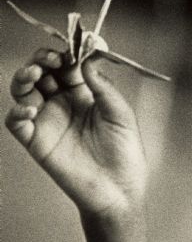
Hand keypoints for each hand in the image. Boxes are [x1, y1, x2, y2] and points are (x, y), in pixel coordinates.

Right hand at [5, 49, 147, 218]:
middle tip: (49, 60)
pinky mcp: (38, 142)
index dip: (65, 55)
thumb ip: (104, 88)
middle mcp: (63, 104)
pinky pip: (16, 122)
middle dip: (42, 60)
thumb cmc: (125, 155)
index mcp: (84, 96)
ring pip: (23, 91)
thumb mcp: (121, 116)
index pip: (66, 66)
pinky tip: (31, 109)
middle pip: (42, 73)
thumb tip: (87, 61)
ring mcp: (48, 122)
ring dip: (24, 77)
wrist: (119, 191)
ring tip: (35, 74)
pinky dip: (18, 112)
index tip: (69, 50)